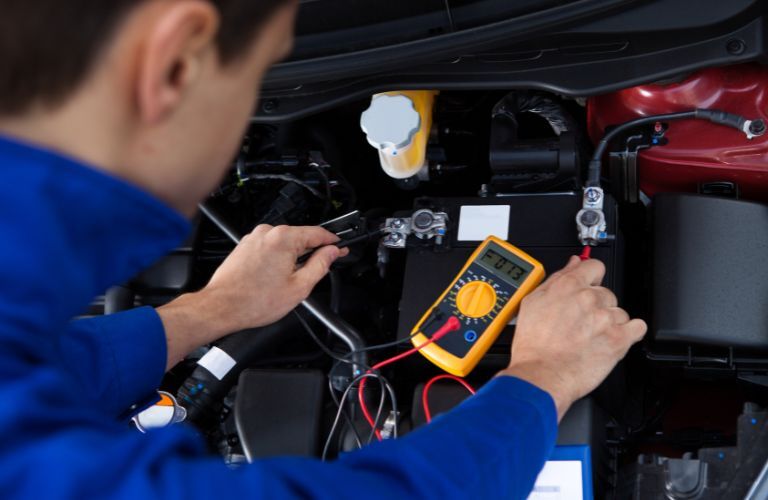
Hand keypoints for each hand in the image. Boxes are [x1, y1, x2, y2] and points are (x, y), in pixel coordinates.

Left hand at [157, 224, 346, 368]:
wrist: (221, 307)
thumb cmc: (254, 301)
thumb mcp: (299, 287)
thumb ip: (320, 265)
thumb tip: (331, 253)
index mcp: (284, 238)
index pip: (318, 233)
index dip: (333, 242)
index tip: (340, 248)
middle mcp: (267, 233)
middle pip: (300, 237)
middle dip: (312, 251)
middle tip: (321, 268)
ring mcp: (254, 238)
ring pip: (284, 244)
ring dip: (293, 257)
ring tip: (291, 281)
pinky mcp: (245, 246)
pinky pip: (269, 248)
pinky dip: (277, 259)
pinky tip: (275, 278)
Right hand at [497, 257, 645, 419]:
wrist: (541, 375)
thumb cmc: (534, 345)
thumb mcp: (533, 302)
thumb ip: (556, 279)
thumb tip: (572, 264)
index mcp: (568, 286)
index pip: (594, 266)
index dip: (592, 277)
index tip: (590, 285)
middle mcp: (589, 298)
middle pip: (607, 293)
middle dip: (597, 306)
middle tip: (583, 322)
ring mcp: (606, 318)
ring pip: (619, 312)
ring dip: (610, 322)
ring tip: (592, 337)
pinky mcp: (619, 339)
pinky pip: (637, 328)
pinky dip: (629, 333)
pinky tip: (615, 339)